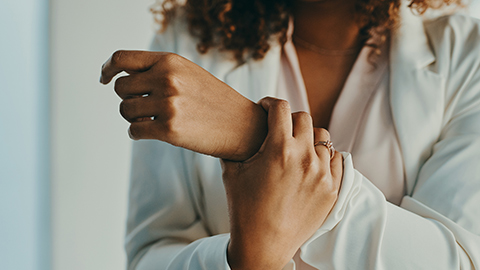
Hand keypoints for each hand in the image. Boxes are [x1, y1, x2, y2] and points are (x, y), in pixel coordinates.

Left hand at [100, 50, 266, 160]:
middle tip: (144, 107)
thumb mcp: (188, 74)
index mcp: (170, 61)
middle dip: (128, 99)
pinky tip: (152, 133)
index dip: (107, 69)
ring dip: (133, 118)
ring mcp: (168, 104)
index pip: (122, 59)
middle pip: (120, 88)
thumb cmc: (214, 101)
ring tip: (153, 120)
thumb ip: (158, 71)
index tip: (104, 79)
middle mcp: (167, 78)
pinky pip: (134, 131)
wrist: (243, 125)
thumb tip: (121, 78)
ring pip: (124, 110)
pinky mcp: (169, 129)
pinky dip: (137, 133)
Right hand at [221, 97, 342, 268]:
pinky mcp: (332, 189)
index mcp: (278, 149)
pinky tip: (311, 163)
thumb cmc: (243, 209)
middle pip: (304, 118)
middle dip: (289, 119)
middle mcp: (304, 157)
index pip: (281, 108)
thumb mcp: (232, 172)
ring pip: (322, 137)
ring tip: (297, 148)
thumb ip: (235, 145)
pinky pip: (336, 158)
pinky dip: (324, 156)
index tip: (266, 108)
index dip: (270, 103)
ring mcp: (322, 174)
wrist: (263, 245)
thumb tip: (235, 129)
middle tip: (280, 129)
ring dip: (308, 137)